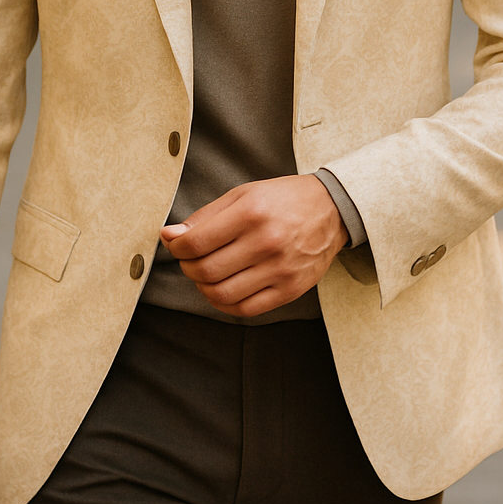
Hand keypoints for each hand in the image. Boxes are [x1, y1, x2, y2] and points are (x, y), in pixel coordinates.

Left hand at [160, 174, 348, 317]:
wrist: (332, 210)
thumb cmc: (283, 199)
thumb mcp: (243, 195)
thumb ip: (205, 216)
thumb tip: (170, 236)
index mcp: (252, 213)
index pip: (197, 242)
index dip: (176, 247)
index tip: (175, 243)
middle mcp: (267, 243)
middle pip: (207, 270)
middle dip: (188, 267)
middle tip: (189, 259)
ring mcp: (281, 270)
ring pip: (222, 294)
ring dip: (203, 287)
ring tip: (206, 274)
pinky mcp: (291, 289)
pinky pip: (246, 309)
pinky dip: (224, 303)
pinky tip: (223, 289)